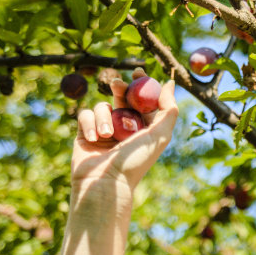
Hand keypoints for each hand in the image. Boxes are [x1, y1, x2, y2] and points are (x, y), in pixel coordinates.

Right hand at [72, 68, 177, 192]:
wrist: (105, 183)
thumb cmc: (135, 161)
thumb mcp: (159, 135)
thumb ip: (168, 110)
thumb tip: (170, 84)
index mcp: (146, 128)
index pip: (145, 100)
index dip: (142, 84)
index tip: (139, 71)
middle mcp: (126, 128)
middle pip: (123, 97)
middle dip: (121, 88)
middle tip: (118, 84)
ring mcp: (105, 130)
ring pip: (104, 106)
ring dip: (105, 117)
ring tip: (107, 135)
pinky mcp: (85, 133)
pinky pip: (86, 115)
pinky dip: (89, 124)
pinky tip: (93, 139)